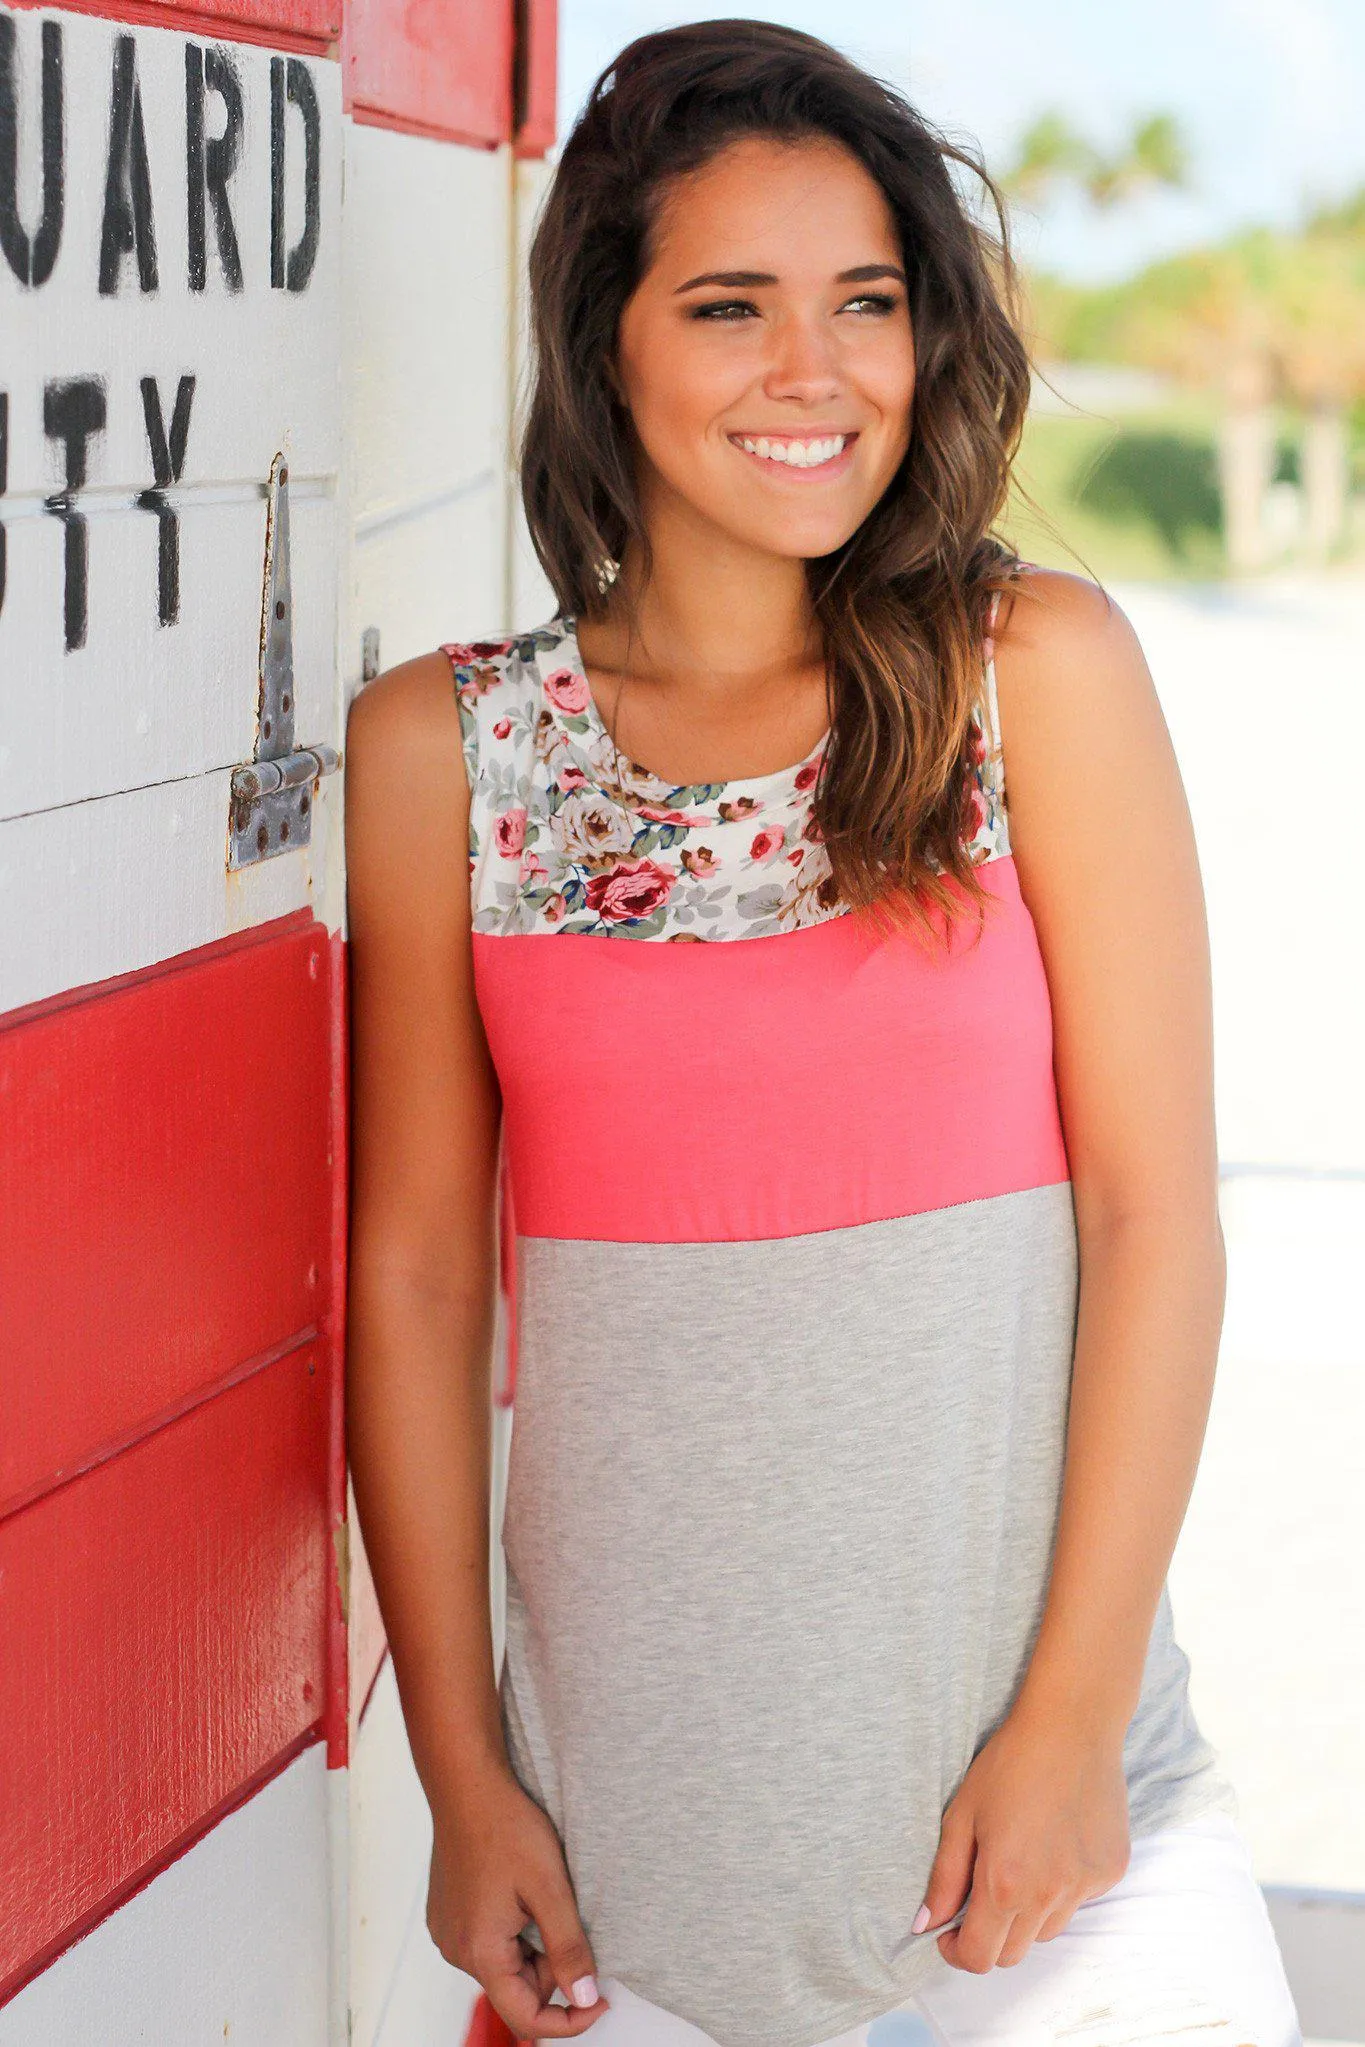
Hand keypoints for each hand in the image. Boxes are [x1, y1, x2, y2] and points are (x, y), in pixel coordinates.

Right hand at [425, 1755, 610, 2036]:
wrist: (467, 1784)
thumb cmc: (507, 1828)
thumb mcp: (551, 1888)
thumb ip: (569, 1949)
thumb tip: (584, 1999)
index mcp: (480, 1952)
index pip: (527, 2019)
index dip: (569, 2020)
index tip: (601, 1999)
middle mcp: (456, 1951)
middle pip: (515, 1989)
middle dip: (551, 1969)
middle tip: (571, 1919)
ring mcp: (447, 1932)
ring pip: (503, 1964)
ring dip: (532, 1947)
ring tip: (542, 1897)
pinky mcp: (447, 1914)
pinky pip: (486, 1941)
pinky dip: (512, 1930)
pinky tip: (519, 1891)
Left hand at [917, 1694, 1131, 1972]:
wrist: (1072, 1727)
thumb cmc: (1009, 1764)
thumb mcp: (962, 1815)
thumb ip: (944, 1878)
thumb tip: (925, 1925)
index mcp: (1005, 1883)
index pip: (980, 1958)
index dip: (958, 1953)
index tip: (949, 1933)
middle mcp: (1049, 1895)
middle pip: (1014, 1953)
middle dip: (989, 1935)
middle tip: (979, 1896)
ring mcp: (1085, 1886)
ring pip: (1047, 1931)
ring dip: (1026, 1915)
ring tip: (1019, 1861)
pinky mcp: (1110, 1872)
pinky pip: (1078, 1902)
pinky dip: (1061, 1889)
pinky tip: (1053, 1844)